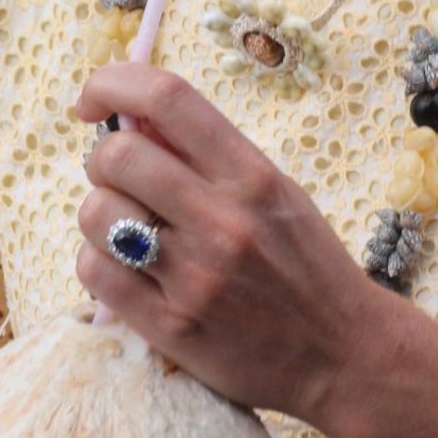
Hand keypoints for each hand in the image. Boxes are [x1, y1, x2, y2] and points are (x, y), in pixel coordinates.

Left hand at [76, 64, 388, 426]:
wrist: (344, 354)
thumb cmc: (305, 265)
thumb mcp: (275, 191)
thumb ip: (208, 153)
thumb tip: (134, 112)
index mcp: (252, 175)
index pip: (167, 97)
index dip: (113, 83)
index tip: (95, 99)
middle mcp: (223, 220)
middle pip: (116, 154)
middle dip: (103, 158)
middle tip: (121, 178)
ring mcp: (194, 277)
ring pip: (95, 212)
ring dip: (101, 213)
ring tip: (130, 228)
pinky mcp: (170, 328)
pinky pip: (93, 271)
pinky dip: (99, 261)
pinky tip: (128, 267)